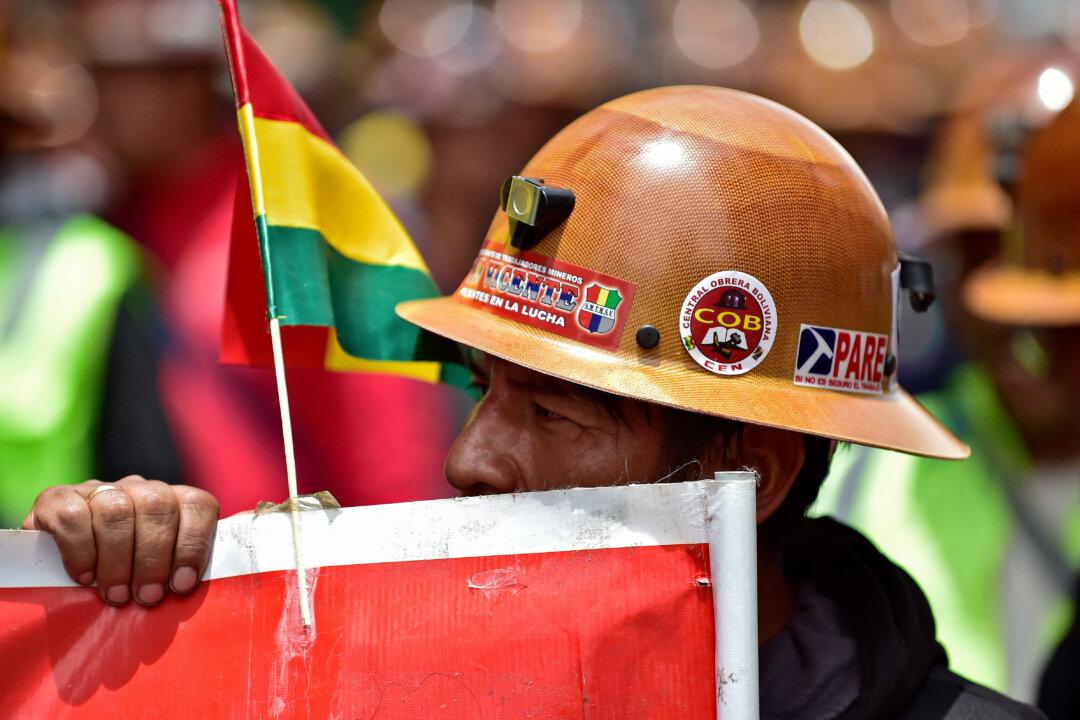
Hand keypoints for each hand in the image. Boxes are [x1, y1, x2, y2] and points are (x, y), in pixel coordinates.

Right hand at [22, 475, 219, 606]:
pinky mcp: (55, 499)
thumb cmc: (121, 579)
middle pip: (159, 506)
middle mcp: (137, 488)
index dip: (194, 544)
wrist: (54, 571)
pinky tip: (85, 577)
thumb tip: (226, 573)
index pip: (197, 504)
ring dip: (119, 560)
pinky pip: (73, 515)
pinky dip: (81, 551)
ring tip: (117, 596)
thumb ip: (184, 570)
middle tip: (147, 597)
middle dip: (155, 558)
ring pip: (117, 510)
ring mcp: (97, 490)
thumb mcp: (158, 573)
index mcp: (171, 501)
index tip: (182, 585)